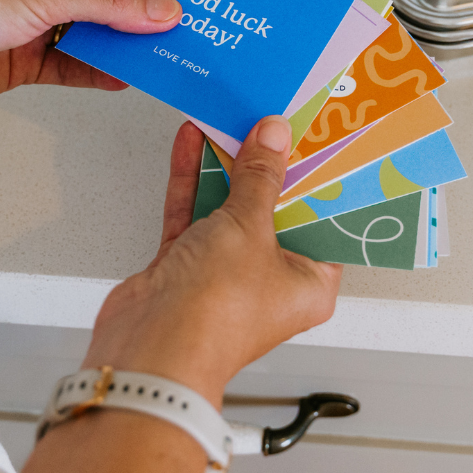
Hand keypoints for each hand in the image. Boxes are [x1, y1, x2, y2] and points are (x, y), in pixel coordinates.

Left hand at [0, 0, 181, 116]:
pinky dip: (100, 71)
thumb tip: (160, 9)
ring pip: (92, 32)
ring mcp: (32, 23)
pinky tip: (125, 76)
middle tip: (179, 22)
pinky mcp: (25, 60)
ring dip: (123, 43)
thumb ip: (107, 3)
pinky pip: (74, 65)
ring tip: (162, 52)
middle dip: (139, 9)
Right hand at [83, 117, 342, 406]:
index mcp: (309, 283)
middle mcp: (269, 280)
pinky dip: (193, 179)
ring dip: (227, 167)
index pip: (323, 220)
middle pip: (275, 209)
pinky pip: (194, 213)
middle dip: (270, 165)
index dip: (320, 178)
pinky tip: (194, 143)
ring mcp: (224, 272)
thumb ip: (260, 178)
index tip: (317, 140)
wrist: (149, 351)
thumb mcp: (250, 229)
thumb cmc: (213, 316)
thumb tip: (273, 138)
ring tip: (232, 122)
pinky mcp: (185, 267)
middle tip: (273, 122)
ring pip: (230, 207)